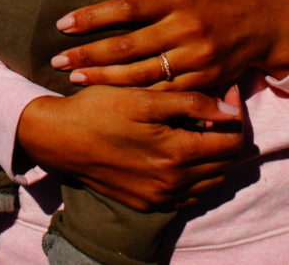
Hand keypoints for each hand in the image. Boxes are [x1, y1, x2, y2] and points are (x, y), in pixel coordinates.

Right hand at [17, 84, 242, 210]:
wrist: (59, 138)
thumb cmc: (98, 109)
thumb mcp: (143, 98)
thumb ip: (190, 103)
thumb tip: (229, 111)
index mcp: (176, 154)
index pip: (231, 142)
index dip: (235, 114)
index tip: (227, 91)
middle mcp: (173, 182)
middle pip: (225, 163)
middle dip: (226, 132)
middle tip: (215, 105)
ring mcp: (160, 197)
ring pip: (210, 181)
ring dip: (212, 155)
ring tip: (198, 125)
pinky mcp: (146, 202)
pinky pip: (188, 194)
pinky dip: (195, 174)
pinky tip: (179, 149)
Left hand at [51, 0, 285, 89]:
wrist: (268, 26)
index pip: (128, 7)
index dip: (93, 16)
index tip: (63, 23)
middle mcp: (185, 30)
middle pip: (128, 47)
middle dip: (89, 55)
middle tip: (58, 59)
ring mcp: (195, 59)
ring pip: (142, 75)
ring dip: (105, 79)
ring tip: (75, 79)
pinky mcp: (204, 81)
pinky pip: (164, 92)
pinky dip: (136, 96)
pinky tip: (111, 97)